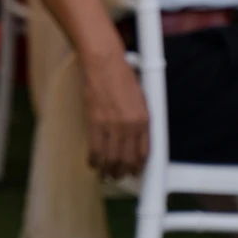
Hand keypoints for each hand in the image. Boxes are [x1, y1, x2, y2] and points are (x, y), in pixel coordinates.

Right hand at [80, 49, 148, 178]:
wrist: (103, 61)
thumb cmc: (121, 73)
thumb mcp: (140, 96)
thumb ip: (139, 116)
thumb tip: (134, 133)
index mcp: (144, 119)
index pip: (144, 152)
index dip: (139, 166)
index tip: (134, 171)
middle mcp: (130, 126)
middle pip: (127, 159)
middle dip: (122, 172)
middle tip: (118, 176)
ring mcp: (112, 125)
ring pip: (111, 158)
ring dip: (108, 170)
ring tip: (106, 175)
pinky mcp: (95, 122)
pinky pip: (95, 149)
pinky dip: (94, 160)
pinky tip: (93, 164)